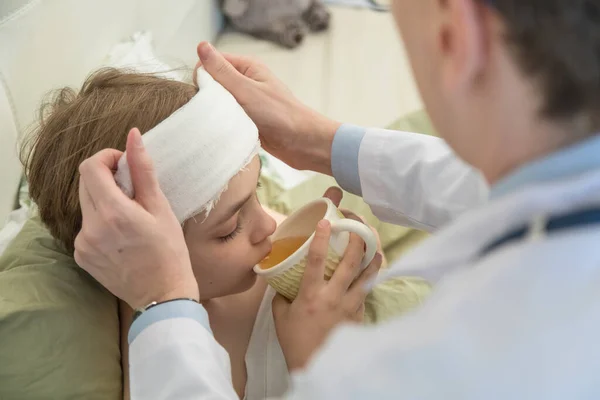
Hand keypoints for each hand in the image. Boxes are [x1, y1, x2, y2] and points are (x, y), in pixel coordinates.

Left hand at [74, 128, 198, 309]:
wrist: (163, 296)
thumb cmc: (169, 252)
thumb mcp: (161, 208)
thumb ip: (142, 171)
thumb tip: (133, 136)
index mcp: (113, 212)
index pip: (91, 167)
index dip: (107, 158)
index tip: (124, 165)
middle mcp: (90, 227)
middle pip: (85, 183)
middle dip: (106, 178)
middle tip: (132, 190)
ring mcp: (82, 244)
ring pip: (86, 205)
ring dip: (104, 200)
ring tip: (130, 217)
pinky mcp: (81, 256)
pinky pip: (85, 226)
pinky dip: (100, 221)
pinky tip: (121, 235)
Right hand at [196, 42, 340, 173]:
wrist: (302, 143)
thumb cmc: (279, 114)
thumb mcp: (246, 90)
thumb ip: (222, 71)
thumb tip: (201, 45)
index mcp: (246, 67)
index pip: (211, 63)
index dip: (204, 78)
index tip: (207, 95)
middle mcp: (245, 82)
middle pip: (212, 84)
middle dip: (208, 98)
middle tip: (219, 112)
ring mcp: (246, 102)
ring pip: (217, 104)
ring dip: (217, 114)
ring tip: (226, 123)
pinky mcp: (247, 120)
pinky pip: (226, 119)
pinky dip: (224, 125)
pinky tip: (228, 132)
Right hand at [272, 217, 382, 371]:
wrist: (314, 365)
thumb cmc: (294, 340)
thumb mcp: (281, 315)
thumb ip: (283, 294)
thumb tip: (285, 280)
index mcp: (311, 295)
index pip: (317, 260)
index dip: (321, 239)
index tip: (326, 222)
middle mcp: (332, 297)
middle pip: (349, 264)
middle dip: (356, 243)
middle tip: (359, 228)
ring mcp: (348, 307)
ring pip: (365, 278)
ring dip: (372, 261)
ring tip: (377, 248)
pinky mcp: (358, 316)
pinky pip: (365, 294)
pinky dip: (369, 283)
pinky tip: (371, 276)